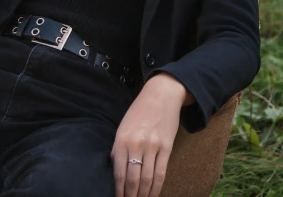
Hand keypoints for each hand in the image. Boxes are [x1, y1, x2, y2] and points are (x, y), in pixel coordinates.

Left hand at [110, 73, 187, 196]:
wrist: (160, 95)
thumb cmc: (139, 112)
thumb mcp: (123, 127)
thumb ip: (118, 149)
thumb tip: (115, 170)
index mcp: (121, 140)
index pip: (118, 173)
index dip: (118, 191)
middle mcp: (136, 144)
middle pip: (133, 179)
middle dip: (131, 196)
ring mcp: (152, 146)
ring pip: (147, 179)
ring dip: (144, 195)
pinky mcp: (166, 147)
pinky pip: (161, 172)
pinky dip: (157, 187)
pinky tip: (153, 195)